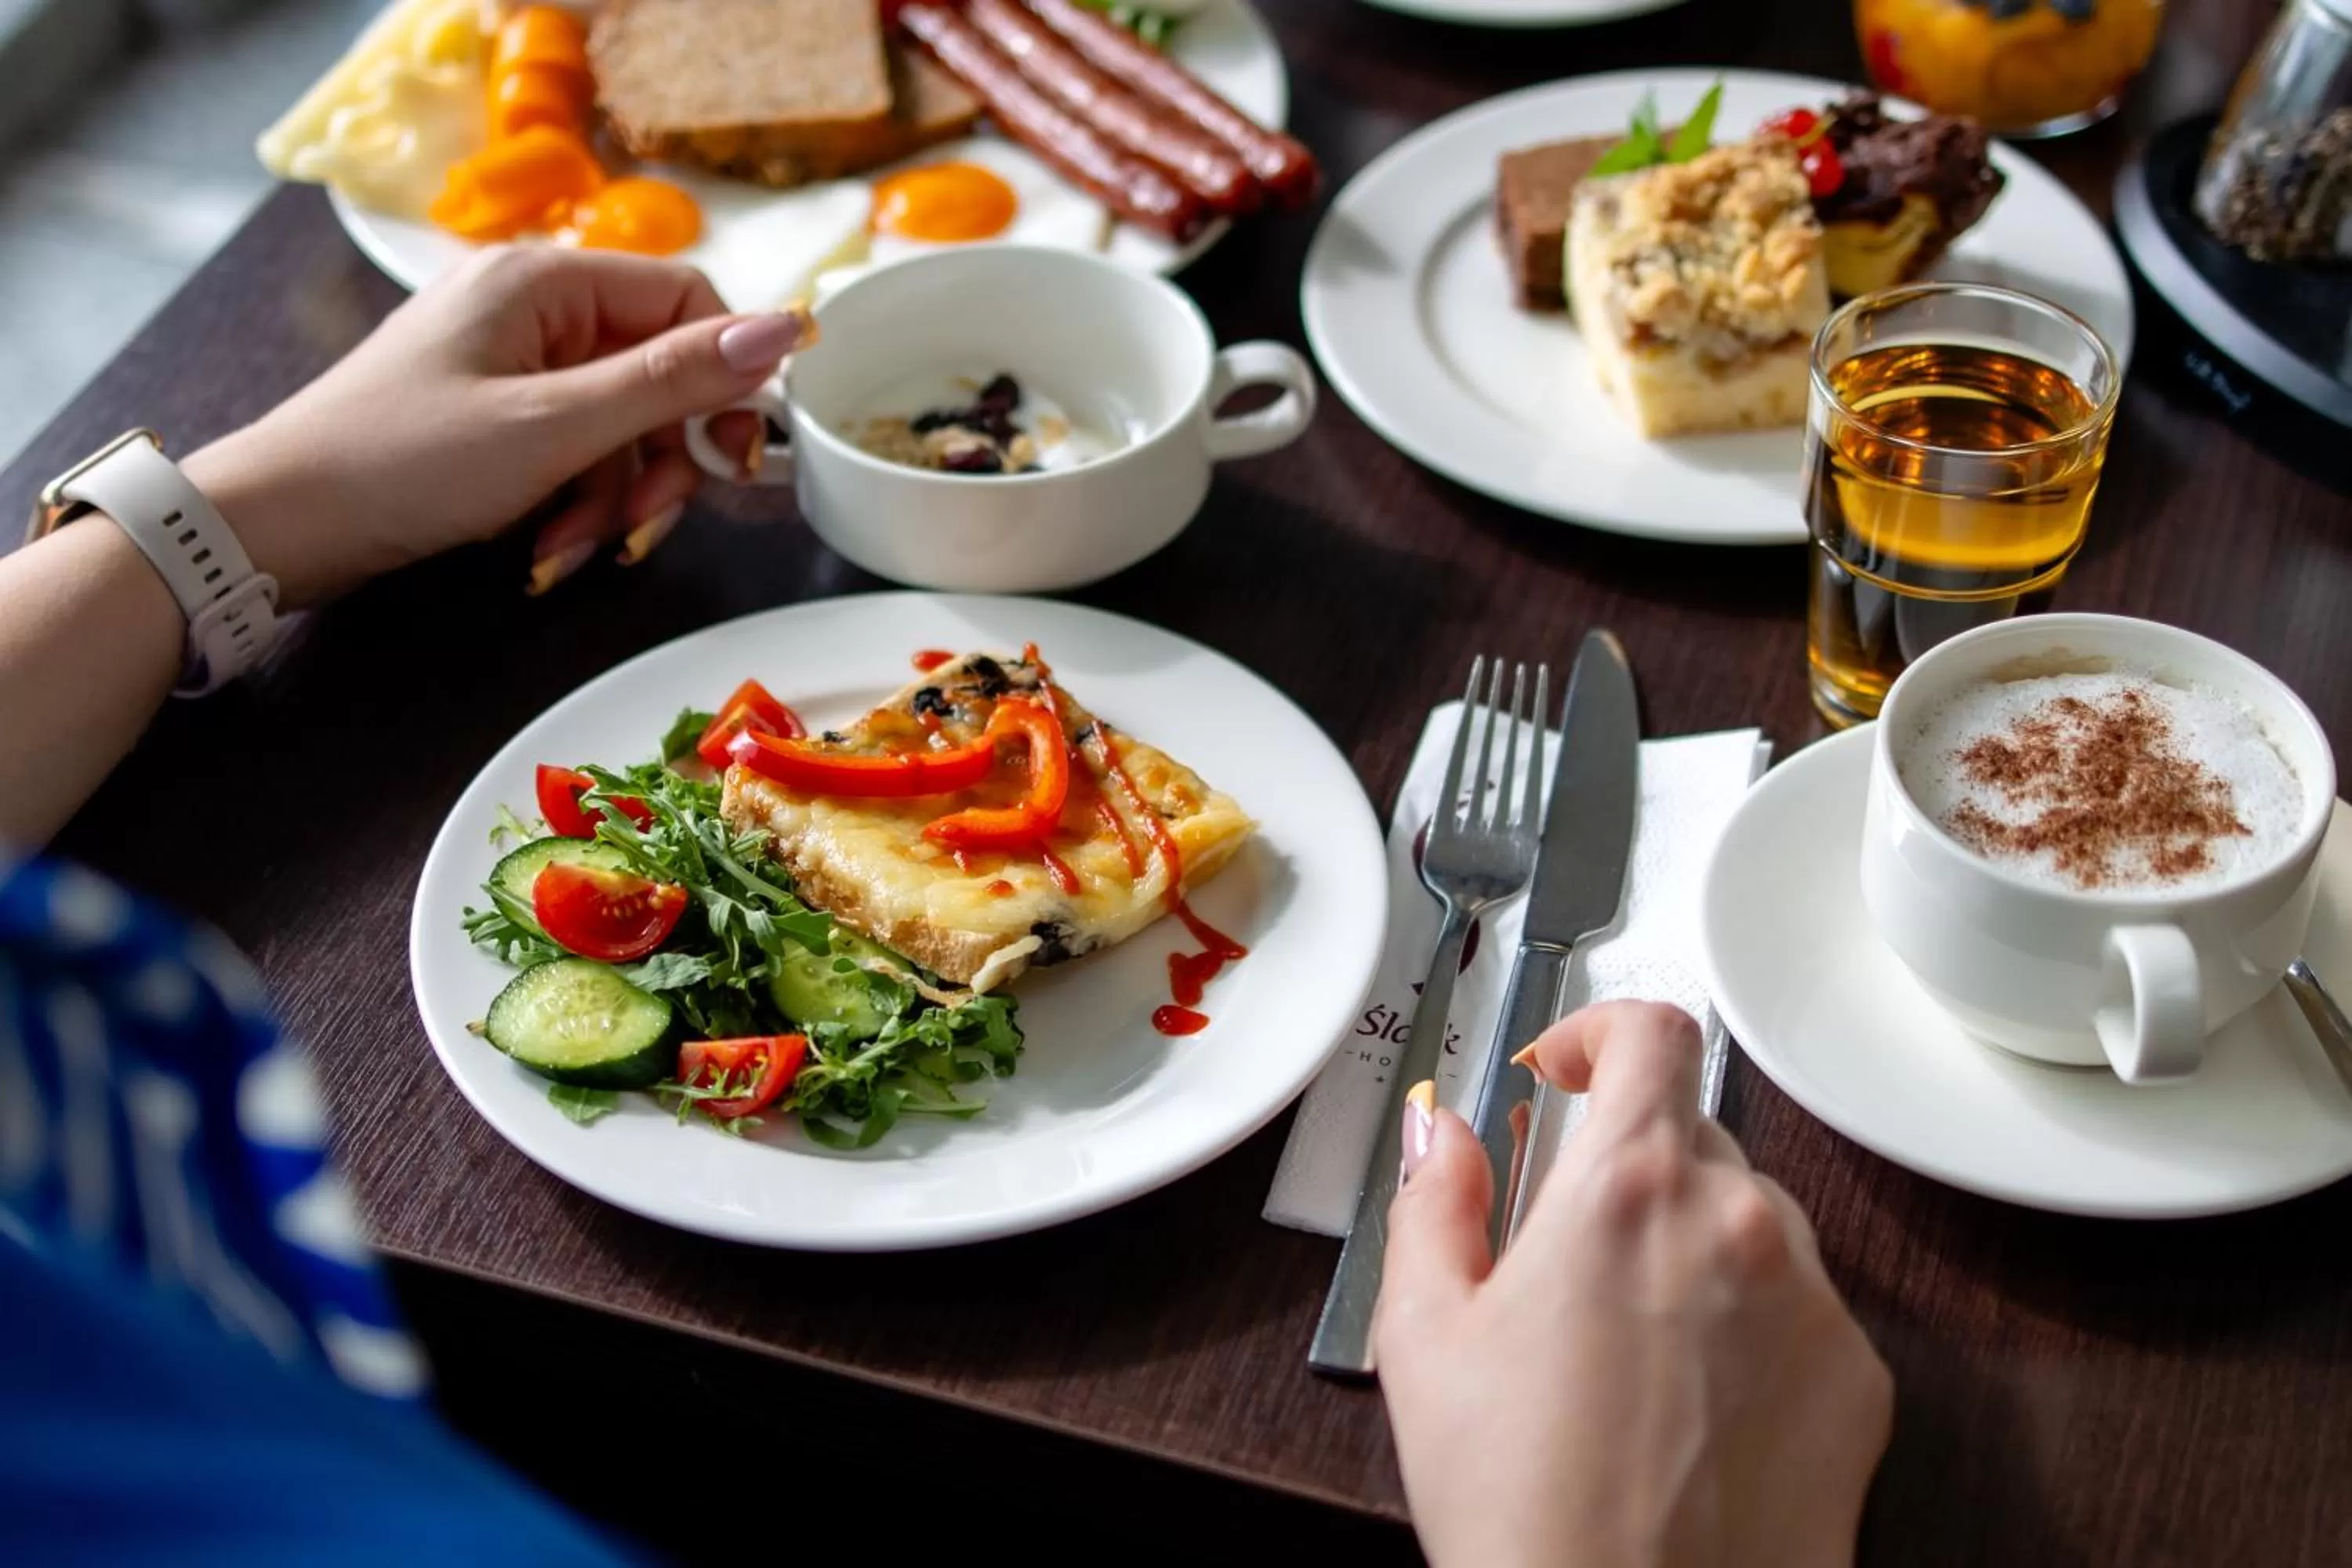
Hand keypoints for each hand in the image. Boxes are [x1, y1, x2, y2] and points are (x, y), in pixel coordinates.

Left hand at [180, 246, 800, 606]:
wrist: (275, 526)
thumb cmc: (402, 463)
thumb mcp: (555, 427)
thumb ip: (674, 380)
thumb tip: (788, 326)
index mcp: (544, 281)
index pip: (687, 303)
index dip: (724, 379)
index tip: (733, 459)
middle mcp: (531, 308)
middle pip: (658, 373)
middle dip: (662, 460)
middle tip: (648, 524)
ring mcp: (508, 364)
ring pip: (619, 426)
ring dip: (613, 499)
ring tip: (573, 552)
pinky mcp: (490, 417)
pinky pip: (571, 452)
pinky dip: (572, 506)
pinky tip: (544, 552)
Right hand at [1374, 1002, 1892, 1567]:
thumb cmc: (1527, 1507)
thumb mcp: (1426, 1338)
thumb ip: (1433, 1203)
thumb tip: (1444, 1138)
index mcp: (1630, 1190)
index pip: (1649, 1031)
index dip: (1599, 1031)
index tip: (1568, 1069)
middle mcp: (1741, 1224)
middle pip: (1693, 1135)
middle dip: (1626, 1170)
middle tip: (1563, 1251)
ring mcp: (1815, 1303)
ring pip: (1751, 1222)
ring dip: (1690, 1247)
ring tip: (1620, 1350)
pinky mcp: (1859, 1381)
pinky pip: (1801, 1309)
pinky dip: (1747, 1327)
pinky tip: (1683, 1407)